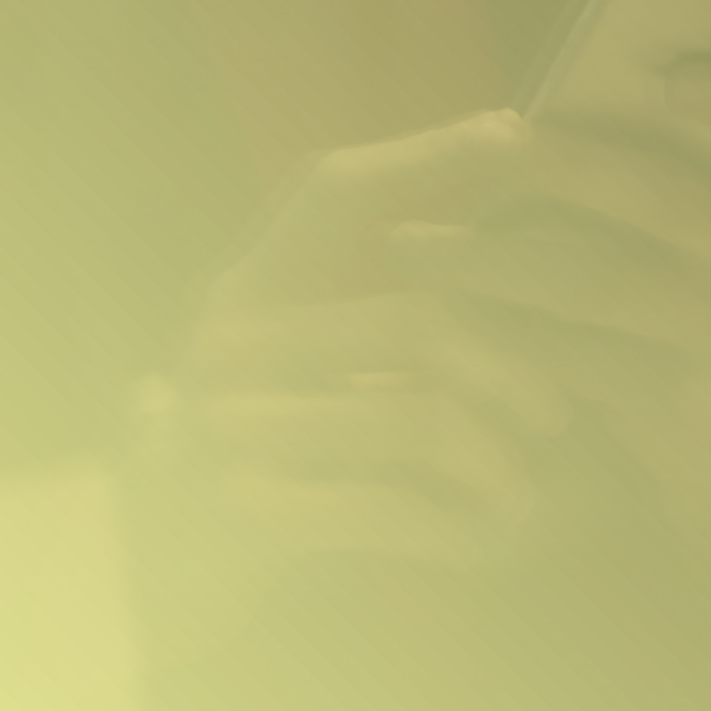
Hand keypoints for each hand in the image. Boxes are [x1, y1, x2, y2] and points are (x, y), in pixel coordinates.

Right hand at [122, 115, 575, 636]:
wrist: (154, 581)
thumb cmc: (264, 455)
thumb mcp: (303, 365)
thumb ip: (385, 313)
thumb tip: (530, 247)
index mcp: (247, 287)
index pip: (335, 190)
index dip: (428, 153)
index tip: (520, 129)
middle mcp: (227, 341)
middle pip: (418, 319)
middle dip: (513, 367)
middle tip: (556, 412)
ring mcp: (225, 426)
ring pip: (420, 418)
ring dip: (495, 463)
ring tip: (524, 494)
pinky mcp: (241, 511)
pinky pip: (394, 507)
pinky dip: (460, 529)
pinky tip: (484, 541)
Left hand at [399, 61, 710, 543]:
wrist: (707, 444)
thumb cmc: (666, 296)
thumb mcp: (675, 217)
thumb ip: (645, 157)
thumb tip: (523, 113)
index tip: (669, 79)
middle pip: (678, 198)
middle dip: (568, 168)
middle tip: (487, 150)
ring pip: (605, 281)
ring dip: (494, 259)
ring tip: (414, 245)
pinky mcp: (693, 401)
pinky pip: (580, 359)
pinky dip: (501, 337)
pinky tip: (443, 324)